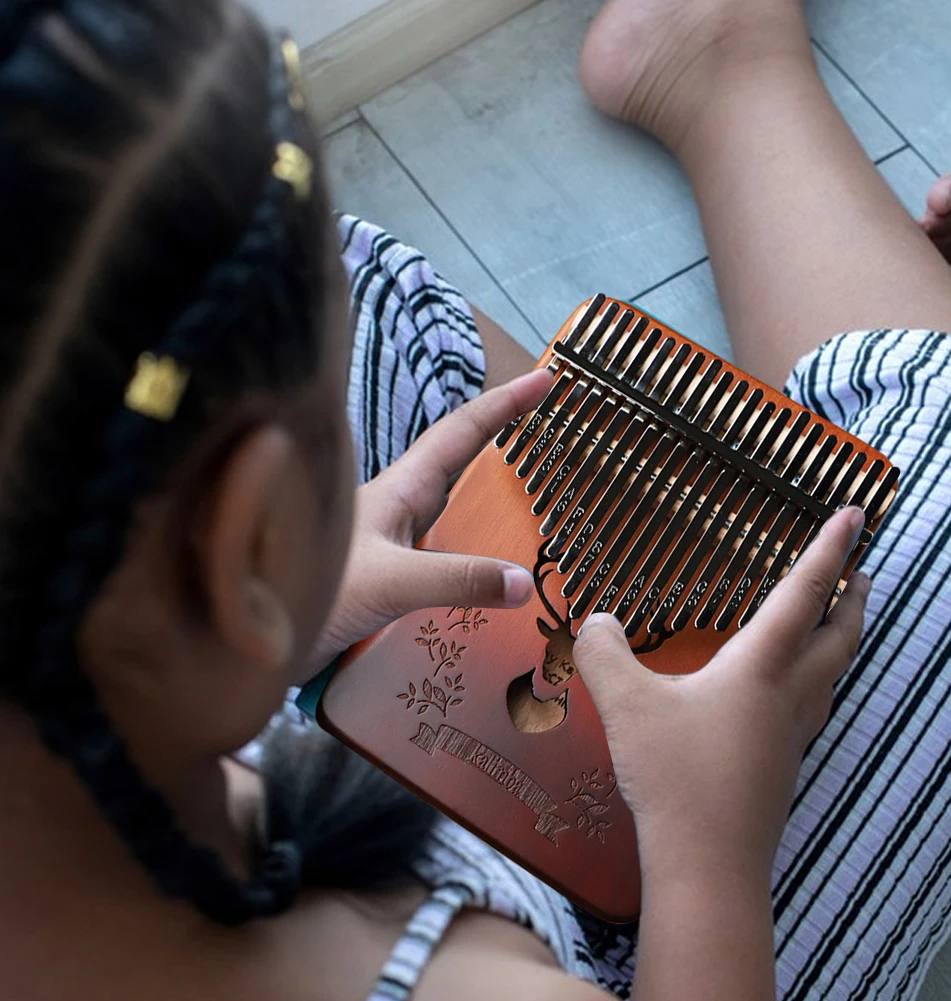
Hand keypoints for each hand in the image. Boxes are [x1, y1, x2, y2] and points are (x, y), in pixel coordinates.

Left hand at [299, 369, 552, 680]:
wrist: (248, 639)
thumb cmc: (305, 590)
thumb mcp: (390, 582)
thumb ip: (456, 579)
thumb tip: (525, 581)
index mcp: (399, 489)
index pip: (461, 432)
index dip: (504, 404)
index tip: (546, 379)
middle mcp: (398, 508)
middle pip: (462, 463)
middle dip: (507, 443)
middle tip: (557, 433)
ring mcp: (393, 543)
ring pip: (454, 511)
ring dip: (493, 502)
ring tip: (541, 507)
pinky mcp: (389, 578)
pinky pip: (446, 556)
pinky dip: (477, 557)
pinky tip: (496, 581)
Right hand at [573, 507, 869, 885]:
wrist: (707, 863)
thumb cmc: (675, 776)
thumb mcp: (625, 704)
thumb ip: (604, 652)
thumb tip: (596, 620)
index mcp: (762, 667)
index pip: (804, 594)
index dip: (830, 549)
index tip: (857, 515)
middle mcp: (789, 695)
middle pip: (840, 636)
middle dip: (854, 597)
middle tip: (861, 568)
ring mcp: (791, 734)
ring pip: (833, 674)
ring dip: (841, 637)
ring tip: (833, 619)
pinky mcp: (781, 764)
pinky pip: (813, 704)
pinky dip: (817, 676)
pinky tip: (786, 689)